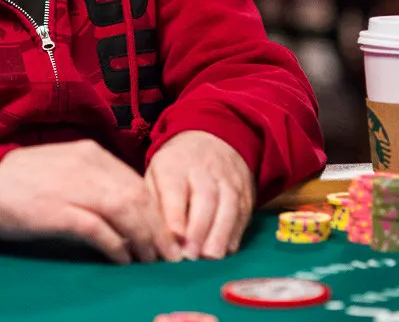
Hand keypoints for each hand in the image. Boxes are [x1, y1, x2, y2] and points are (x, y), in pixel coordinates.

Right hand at [0, 140, 181, 264]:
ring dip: (143, 240)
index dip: (158, 213)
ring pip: (125, 211)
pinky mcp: (57, 211)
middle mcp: (87, 165)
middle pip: (138, 198)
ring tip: (149, 261)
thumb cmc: (24, 180)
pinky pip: (99, 230)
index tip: (167, 236)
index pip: (139, 183)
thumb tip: (132, 213)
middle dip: (158, 230)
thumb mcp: (67, 169)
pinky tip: (122, 260)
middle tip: (167, 256)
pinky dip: (116, 246)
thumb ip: (98, 183)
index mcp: (92, 154)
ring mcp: (73, 186)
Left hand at [145, 131, 254, 259]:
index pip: (175, 187)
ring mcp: (228, 180)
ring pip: (229, 205)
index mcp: (174, 165)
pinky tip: (227, 251)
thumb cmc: (175, 169)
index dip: (175, 213)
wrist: (210, 141)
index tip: (175, 236)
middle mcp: (204, 170)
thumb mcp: (156, 175)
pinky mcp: (245, 192)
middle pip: (205, 197)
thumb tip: (153, 239)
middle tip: (191, 255)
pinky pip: (243, 213)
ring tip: (212, 257)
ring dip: (220, 233)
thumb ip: (155, 204)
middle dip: (199, 228)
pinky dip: (235, 233)